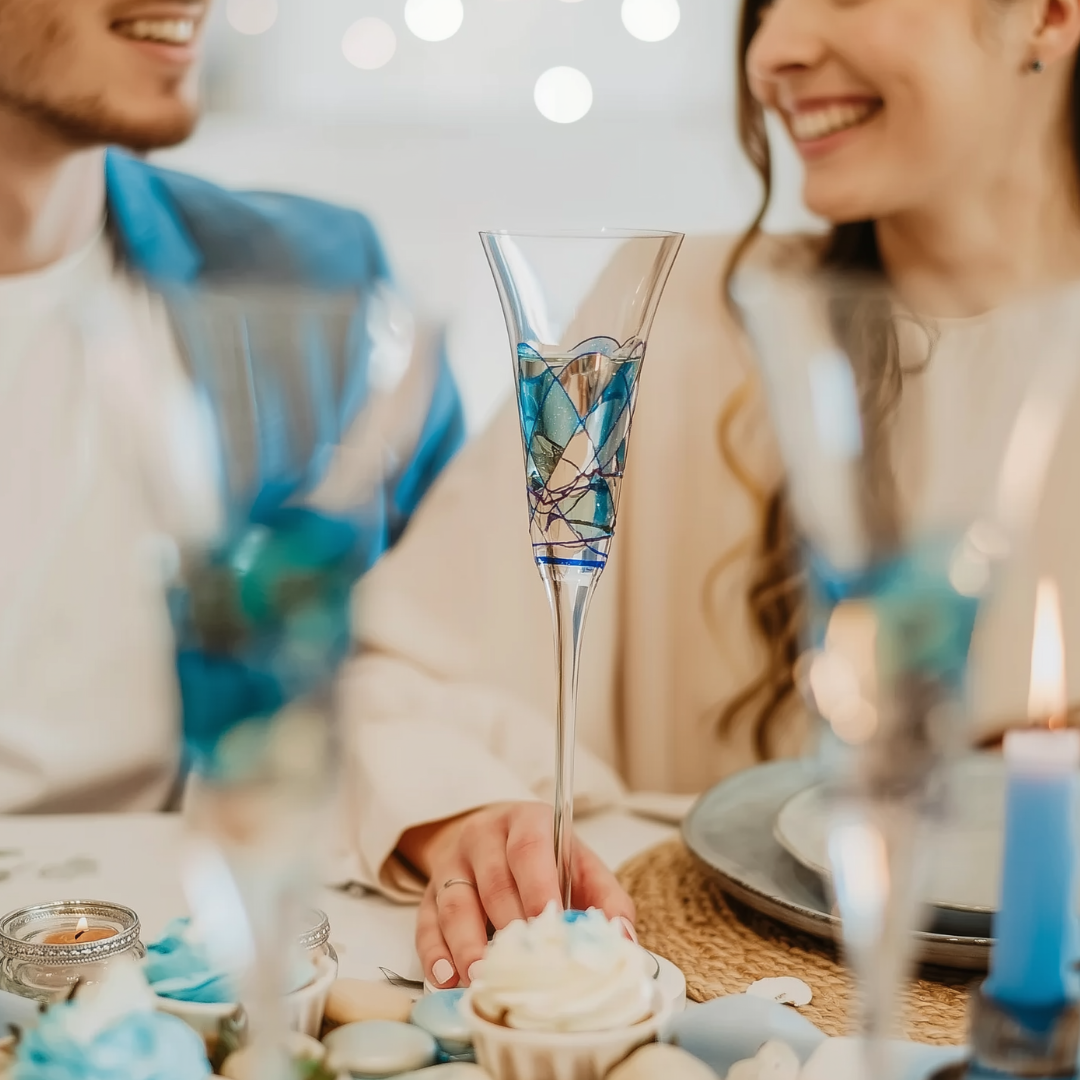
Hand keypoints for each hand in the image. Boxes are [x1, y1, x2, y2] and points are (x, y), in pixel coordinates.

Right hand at [404, 801, 636, 988]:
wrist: (494, 838)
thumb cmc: (545, 860)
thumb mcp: (580, 866)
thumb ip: (607, 899)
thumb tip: (623, 939)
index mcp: (526, 822)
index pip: (529, 849)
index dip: (537, 886)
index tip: (546, 923)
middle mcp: (483, 837)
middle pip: (491, 881)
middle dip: (506, 925)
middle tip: (520, 965)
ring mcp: (451, 866)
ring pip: (454, 903)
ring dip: (467, 945)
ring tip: (482, 978)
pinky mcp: (428, 896)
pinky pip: (426, 924)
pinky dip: (434, 955)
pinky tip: (447, 980)